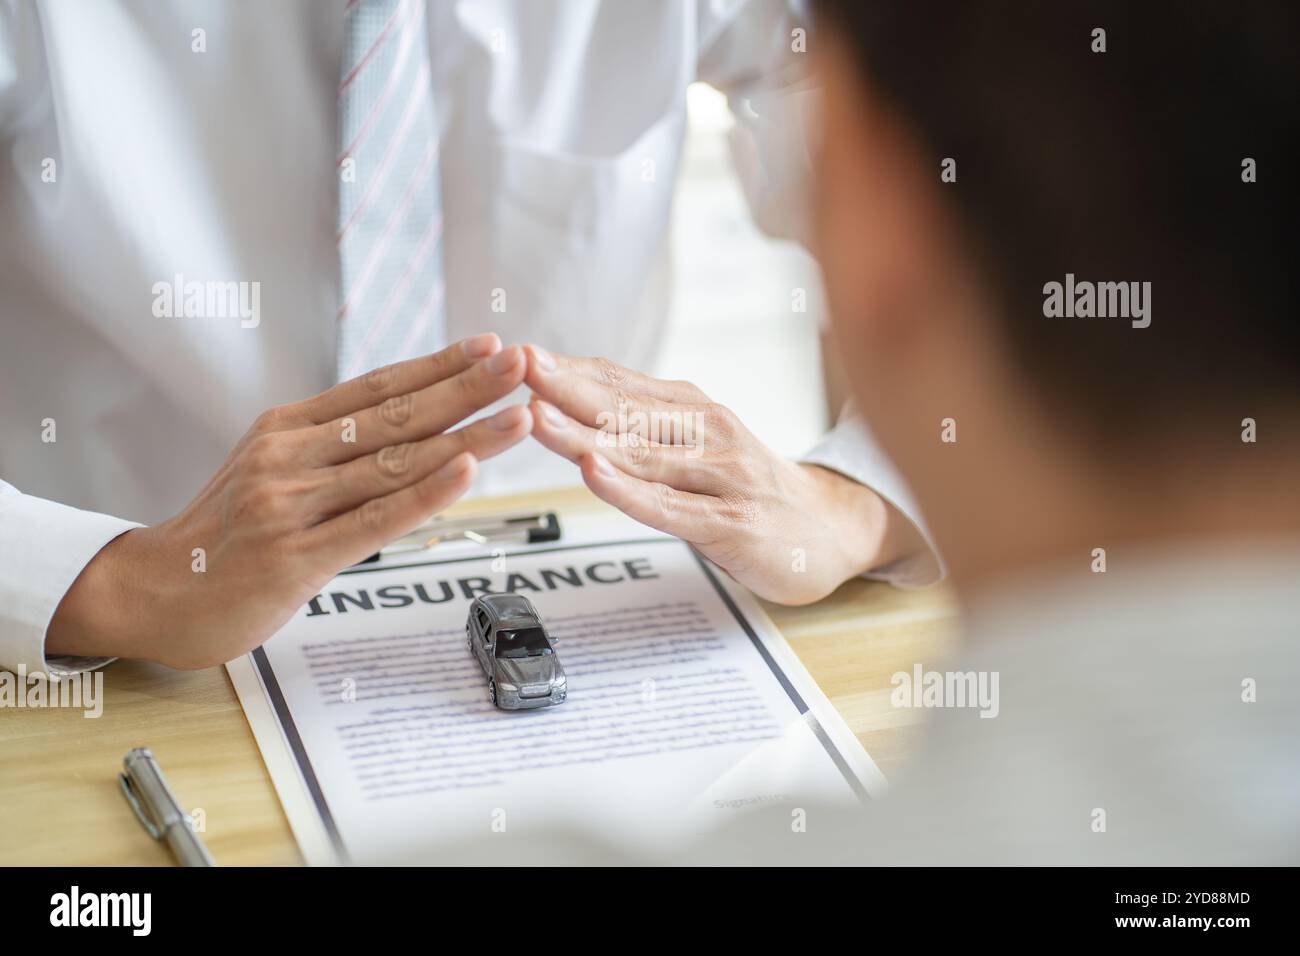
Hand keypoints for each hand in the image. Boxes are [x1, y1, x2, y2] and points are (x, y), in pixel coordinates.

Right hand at [46, 336, 530, 668]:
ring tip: (518, 416)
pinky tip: (465, 471)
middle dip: (467, 389)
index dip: (437, 365)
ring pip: (394, 463)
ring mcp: (290, 504)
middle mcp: (289, 456)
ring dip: (466, 437)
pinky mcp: (295, 557)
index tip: (490, 347)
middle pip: (395, 416)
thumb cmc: (226, 535)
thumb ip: (330, 448)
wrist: (156, 593)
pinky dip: (424, 494)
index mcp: (286, 428)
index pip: (377, 387)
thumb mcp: (270, 470)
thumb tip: (407, 424)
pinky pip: (373, 520)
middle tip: (522, 365)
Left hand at [523, 347, 924, 604]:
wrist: (832, 529)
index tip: (516, 353)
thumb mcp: (699, 446)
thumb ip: (644, 426)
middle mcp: (709, 432)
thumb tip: (572, 397)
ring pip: (642, 454)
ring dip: (585, 434)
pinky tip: (596, 473)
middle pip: (626, 410)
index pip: (621, 385)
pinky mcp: (733, 523)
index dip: (568, 370)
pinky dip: (630, 490)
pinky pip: (671, 506)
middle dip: (566, 388)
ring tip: (537, 416)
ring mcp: (723, 476)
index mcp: (694, 411)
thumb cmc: (749, 489)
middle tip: (515, 367)